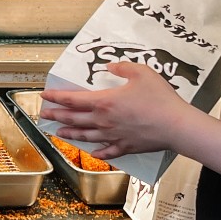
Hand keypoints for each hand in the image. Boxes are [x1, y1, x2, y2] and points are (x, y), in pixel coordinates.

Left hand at [39, 62, 191, 159]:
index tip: (45, 95)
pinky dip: (98, 152)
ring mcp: (113, 136)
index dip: (56, 97)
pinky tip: (93, 153)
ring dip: (70, 133)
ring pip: (85, 136)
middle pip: (73, 118)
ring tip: (59, 132)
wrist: (176, 126)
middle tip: (44, 115)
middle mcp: (103, 121)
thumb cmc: (160, 98)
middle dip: (56, 115)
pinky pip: (107, 151)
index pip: (72, 99)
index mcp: (104, 102)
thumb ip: (122, 68)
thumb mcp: (141, 73)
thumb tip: (110, 67)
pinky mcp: (125, 147)